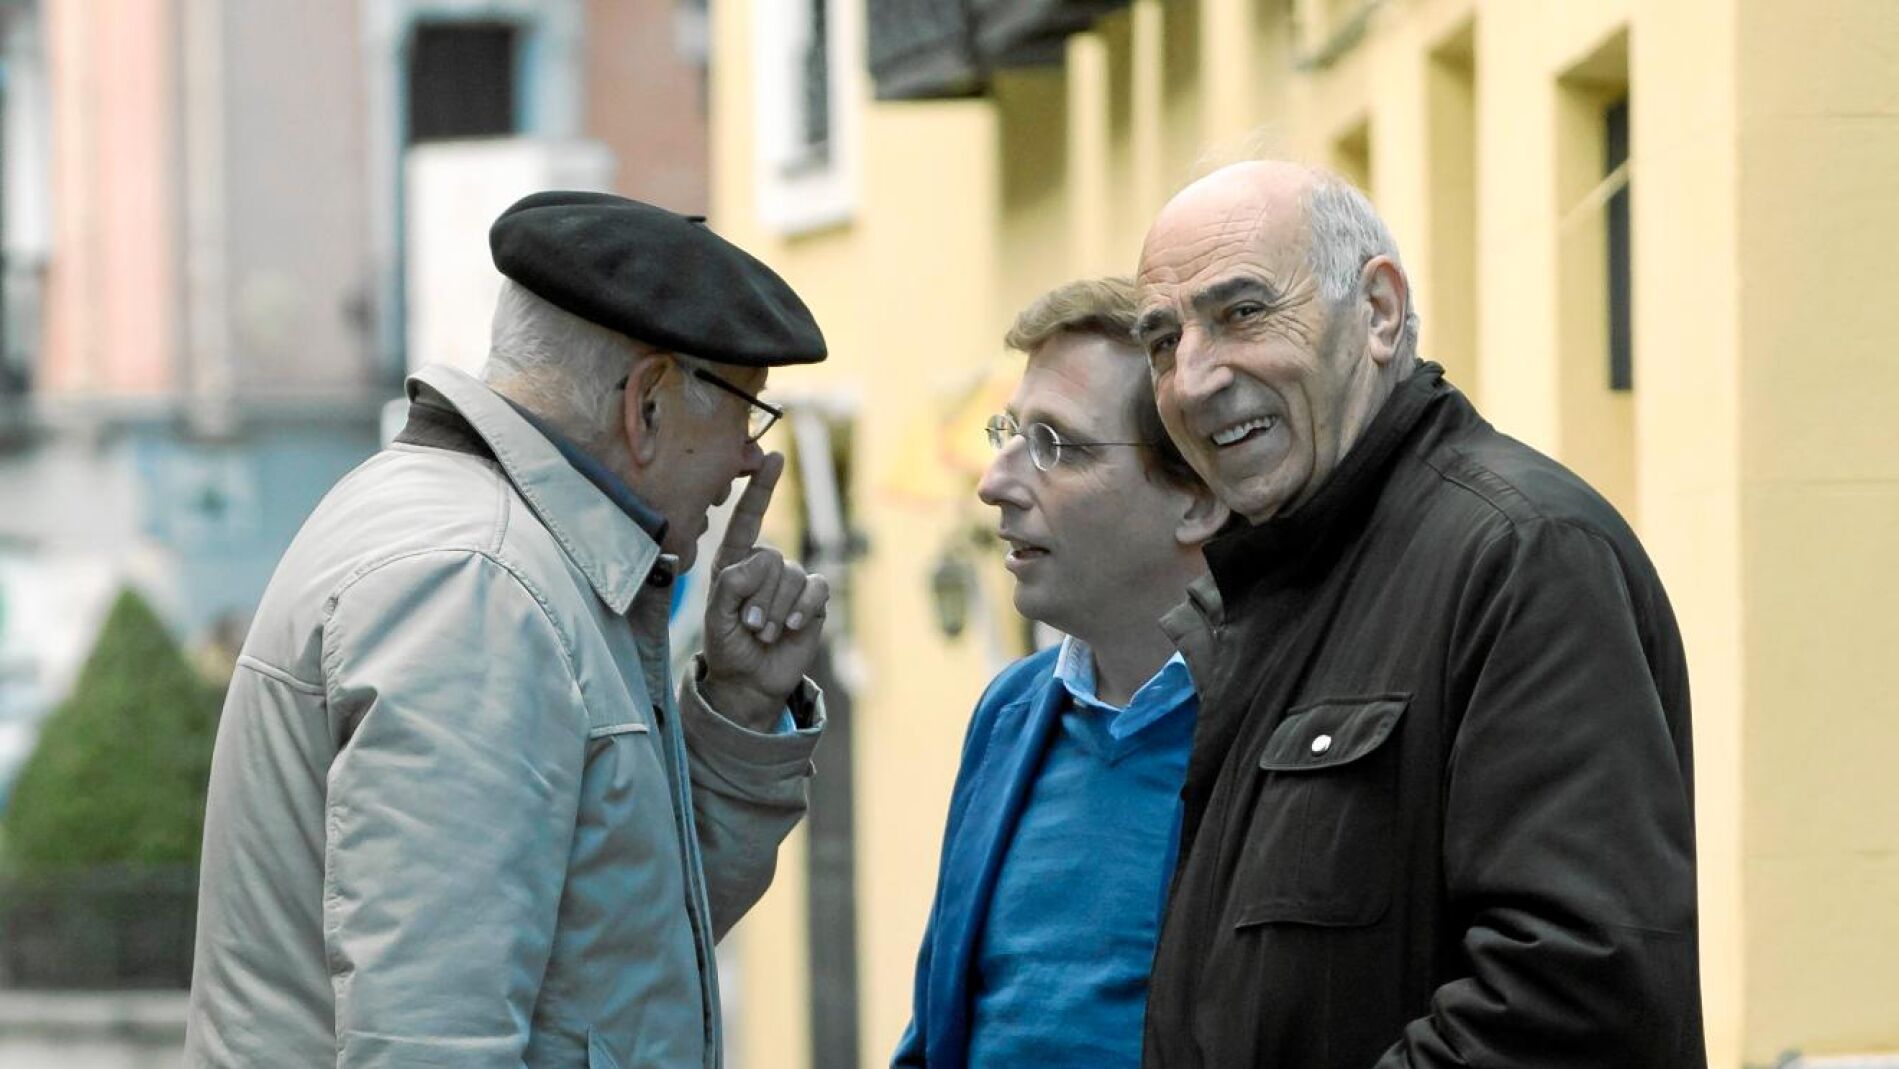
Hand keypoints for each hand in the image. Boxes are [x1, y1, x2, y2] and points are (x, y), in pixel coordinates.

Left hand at [700, 453, 829, 729]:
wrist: (750, 681)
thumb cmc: (727, 645)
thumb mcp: (717, 615)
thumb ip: (732, 583)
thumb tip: (765, 562)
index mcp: (736, 560)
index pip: (748, 517)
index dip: (761, 487)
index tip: (772, 457)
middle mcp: (765, 565)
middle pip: (771, 559)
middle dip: (760, 597)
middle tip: (750, 626)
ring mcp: (791, 582)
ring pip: (792, 577)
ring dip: (777, 610)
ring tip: (765, 633)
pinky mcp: (813, 600)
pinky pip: (815, 590)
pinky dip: (803, 609)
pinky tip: (792, 627)